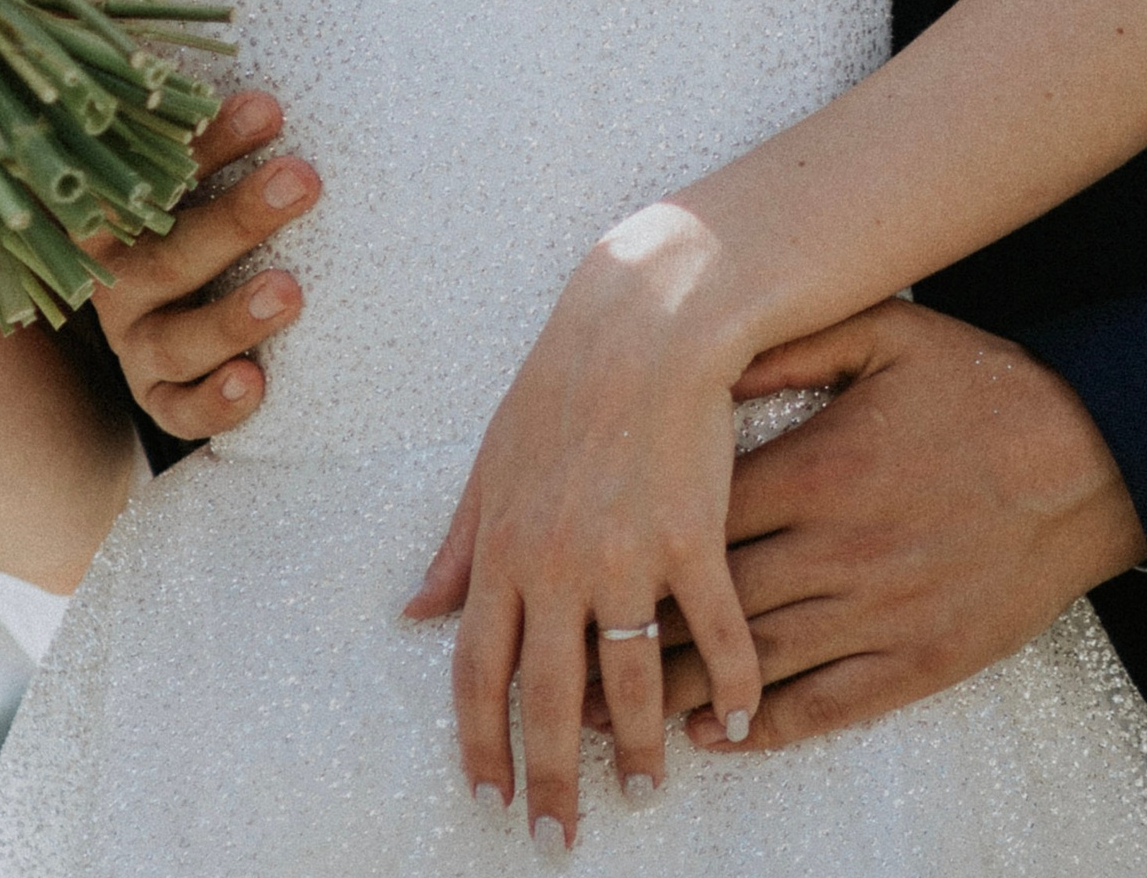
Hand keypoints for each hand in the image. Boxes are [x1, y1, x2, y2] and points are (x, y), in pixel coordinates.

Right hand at [89, 92, 319, 439]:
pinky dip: (212, 403)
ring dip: (231, 316)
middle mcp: (116, 278)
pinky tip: (253, 382)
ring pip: (174, 339)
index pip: (155, 174)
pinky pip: (177, 410)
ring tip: (288, 292)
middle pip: (169, 252)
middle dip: (239, 216)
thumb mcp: (183, 172)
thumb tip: (269, 83)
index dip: (210, 143)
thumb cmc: (190, 207)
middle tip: (302, 180)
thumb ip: (206, 134)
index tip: (269, 109)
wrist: (156, 303)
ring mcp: (133, 342)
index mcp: (115, 211)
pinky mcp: (155, 395)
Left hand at [404, 206, 762, 850]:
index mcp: (503, 545)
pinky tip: (734, 721)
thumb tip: (411, 611)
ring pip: (630, 682)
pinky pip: (716, 634)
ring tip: (647, 791)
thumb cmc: (561, 386)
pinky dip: (729, 686)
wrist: (644, 321)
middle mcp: (558, 561)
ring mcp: (628, 553)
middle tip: (558, 840)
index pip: (476, 670)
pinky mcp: (695, 536)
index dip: (480, 743)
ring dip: (640, 749)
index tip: (489, 799)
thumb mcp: (491, 461)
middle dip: (550, 780)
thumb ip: (458, 545)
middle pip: (547, 697)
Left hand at [585, 298, 1146, 754]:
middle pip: (708, 602)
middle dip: (630, 630)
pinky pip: (826, 706)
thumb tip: (715, 352)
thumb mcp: (889, 334)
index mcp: (820, 469)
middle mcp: (838, 550)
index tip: (576, 556)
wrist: (1090, 462)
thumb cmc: (984, 388)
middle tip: (563, 654)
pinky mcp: (919, 663)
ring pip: (754, 662)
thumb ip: (795, 346)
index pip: (698, 517)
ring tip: (608, 712)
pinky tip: (713, 735)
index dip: (632, 544)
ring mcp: (879, 613)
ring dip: (676, 688)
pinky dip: (762, 728)